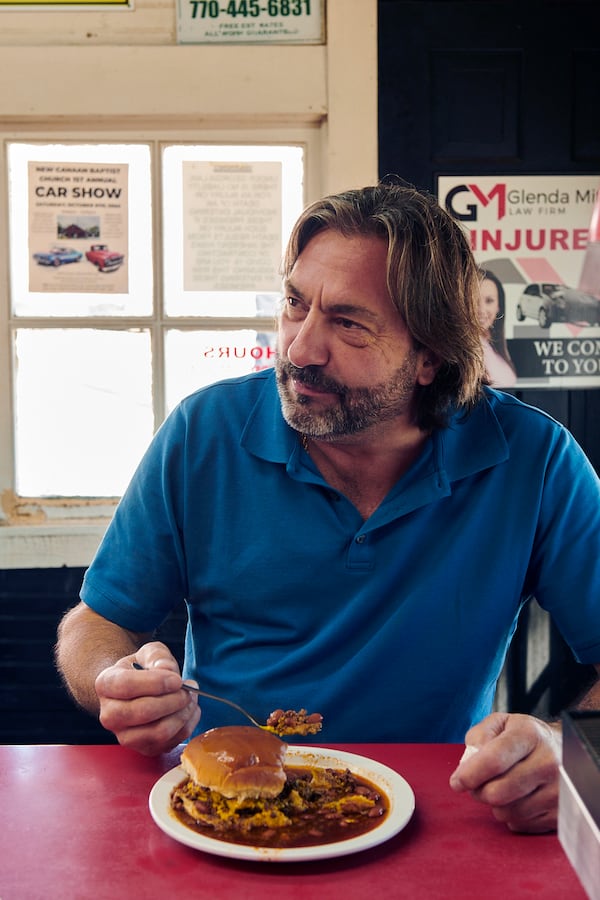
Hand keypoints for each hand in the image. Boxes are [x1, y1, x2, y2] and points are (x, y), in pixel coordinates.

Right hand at [95, 641, 200, 755]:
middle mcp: (109, 715)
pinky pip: (171, 742)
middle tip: (188, 688)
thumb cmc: (141, 669)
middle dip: (173, 699)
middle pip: (144, 712)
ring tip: (190, 697)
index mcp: (106, 685)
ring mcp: (125, 736)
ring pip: (159, 731)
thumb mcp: (148, 653)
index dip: (156, 683)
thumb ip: (158, 657)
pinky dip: (187, 725)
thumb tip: (169, 672)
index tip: (176, 679)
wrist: (134, 691)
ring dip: (183, 713)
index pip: (127, 686)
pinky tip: (189, 710)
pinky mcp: (143, 749)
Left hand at [449, 712, 561, 832]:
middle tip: (477, 783)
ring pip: (508, 812)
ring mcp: (557, 791)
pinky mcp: (560, 813)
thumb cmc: (525, 736)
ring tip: (501, 787)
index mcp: (530, 735)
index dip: (470, 774)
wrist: (563, 749)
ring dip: (495, 804)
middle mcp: (548, 762)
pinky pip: (521, 824)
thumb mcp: (501, 723)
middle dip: (479, 791)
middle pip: (498, 792)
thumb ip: (479, 736)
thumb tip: (468, 763)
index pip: (494, 759)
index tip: (457, 782)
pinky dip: (511, 815)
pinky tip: (517, 798)